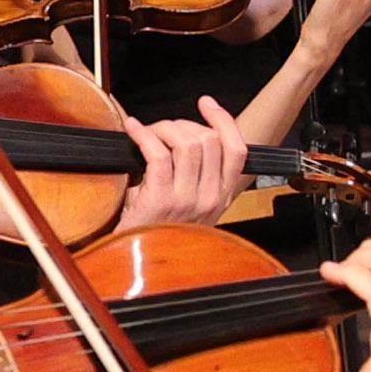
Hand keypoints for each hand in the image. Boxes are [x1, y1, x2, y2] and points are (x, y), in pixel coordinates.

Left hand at [116, 101, 251, 229]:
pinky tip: (133, 130)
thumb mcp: (192, 207)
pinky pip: (158, 154)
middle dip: (182, 123)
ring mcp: (188, 200)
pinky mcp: (161, 199)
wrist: (138, 267)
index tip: (207, 104)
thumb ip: (198, 176)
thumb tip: (188, 135)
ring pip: (186, 143)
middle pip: (210, 141)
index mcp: (223, 198)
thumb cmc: (159, 234)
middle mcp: (211, 198)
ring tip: (147, 132)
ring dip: (163, 128)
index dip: (224, 121)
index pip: (237, 150)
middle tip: (163, 128)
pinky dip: (143, 135)